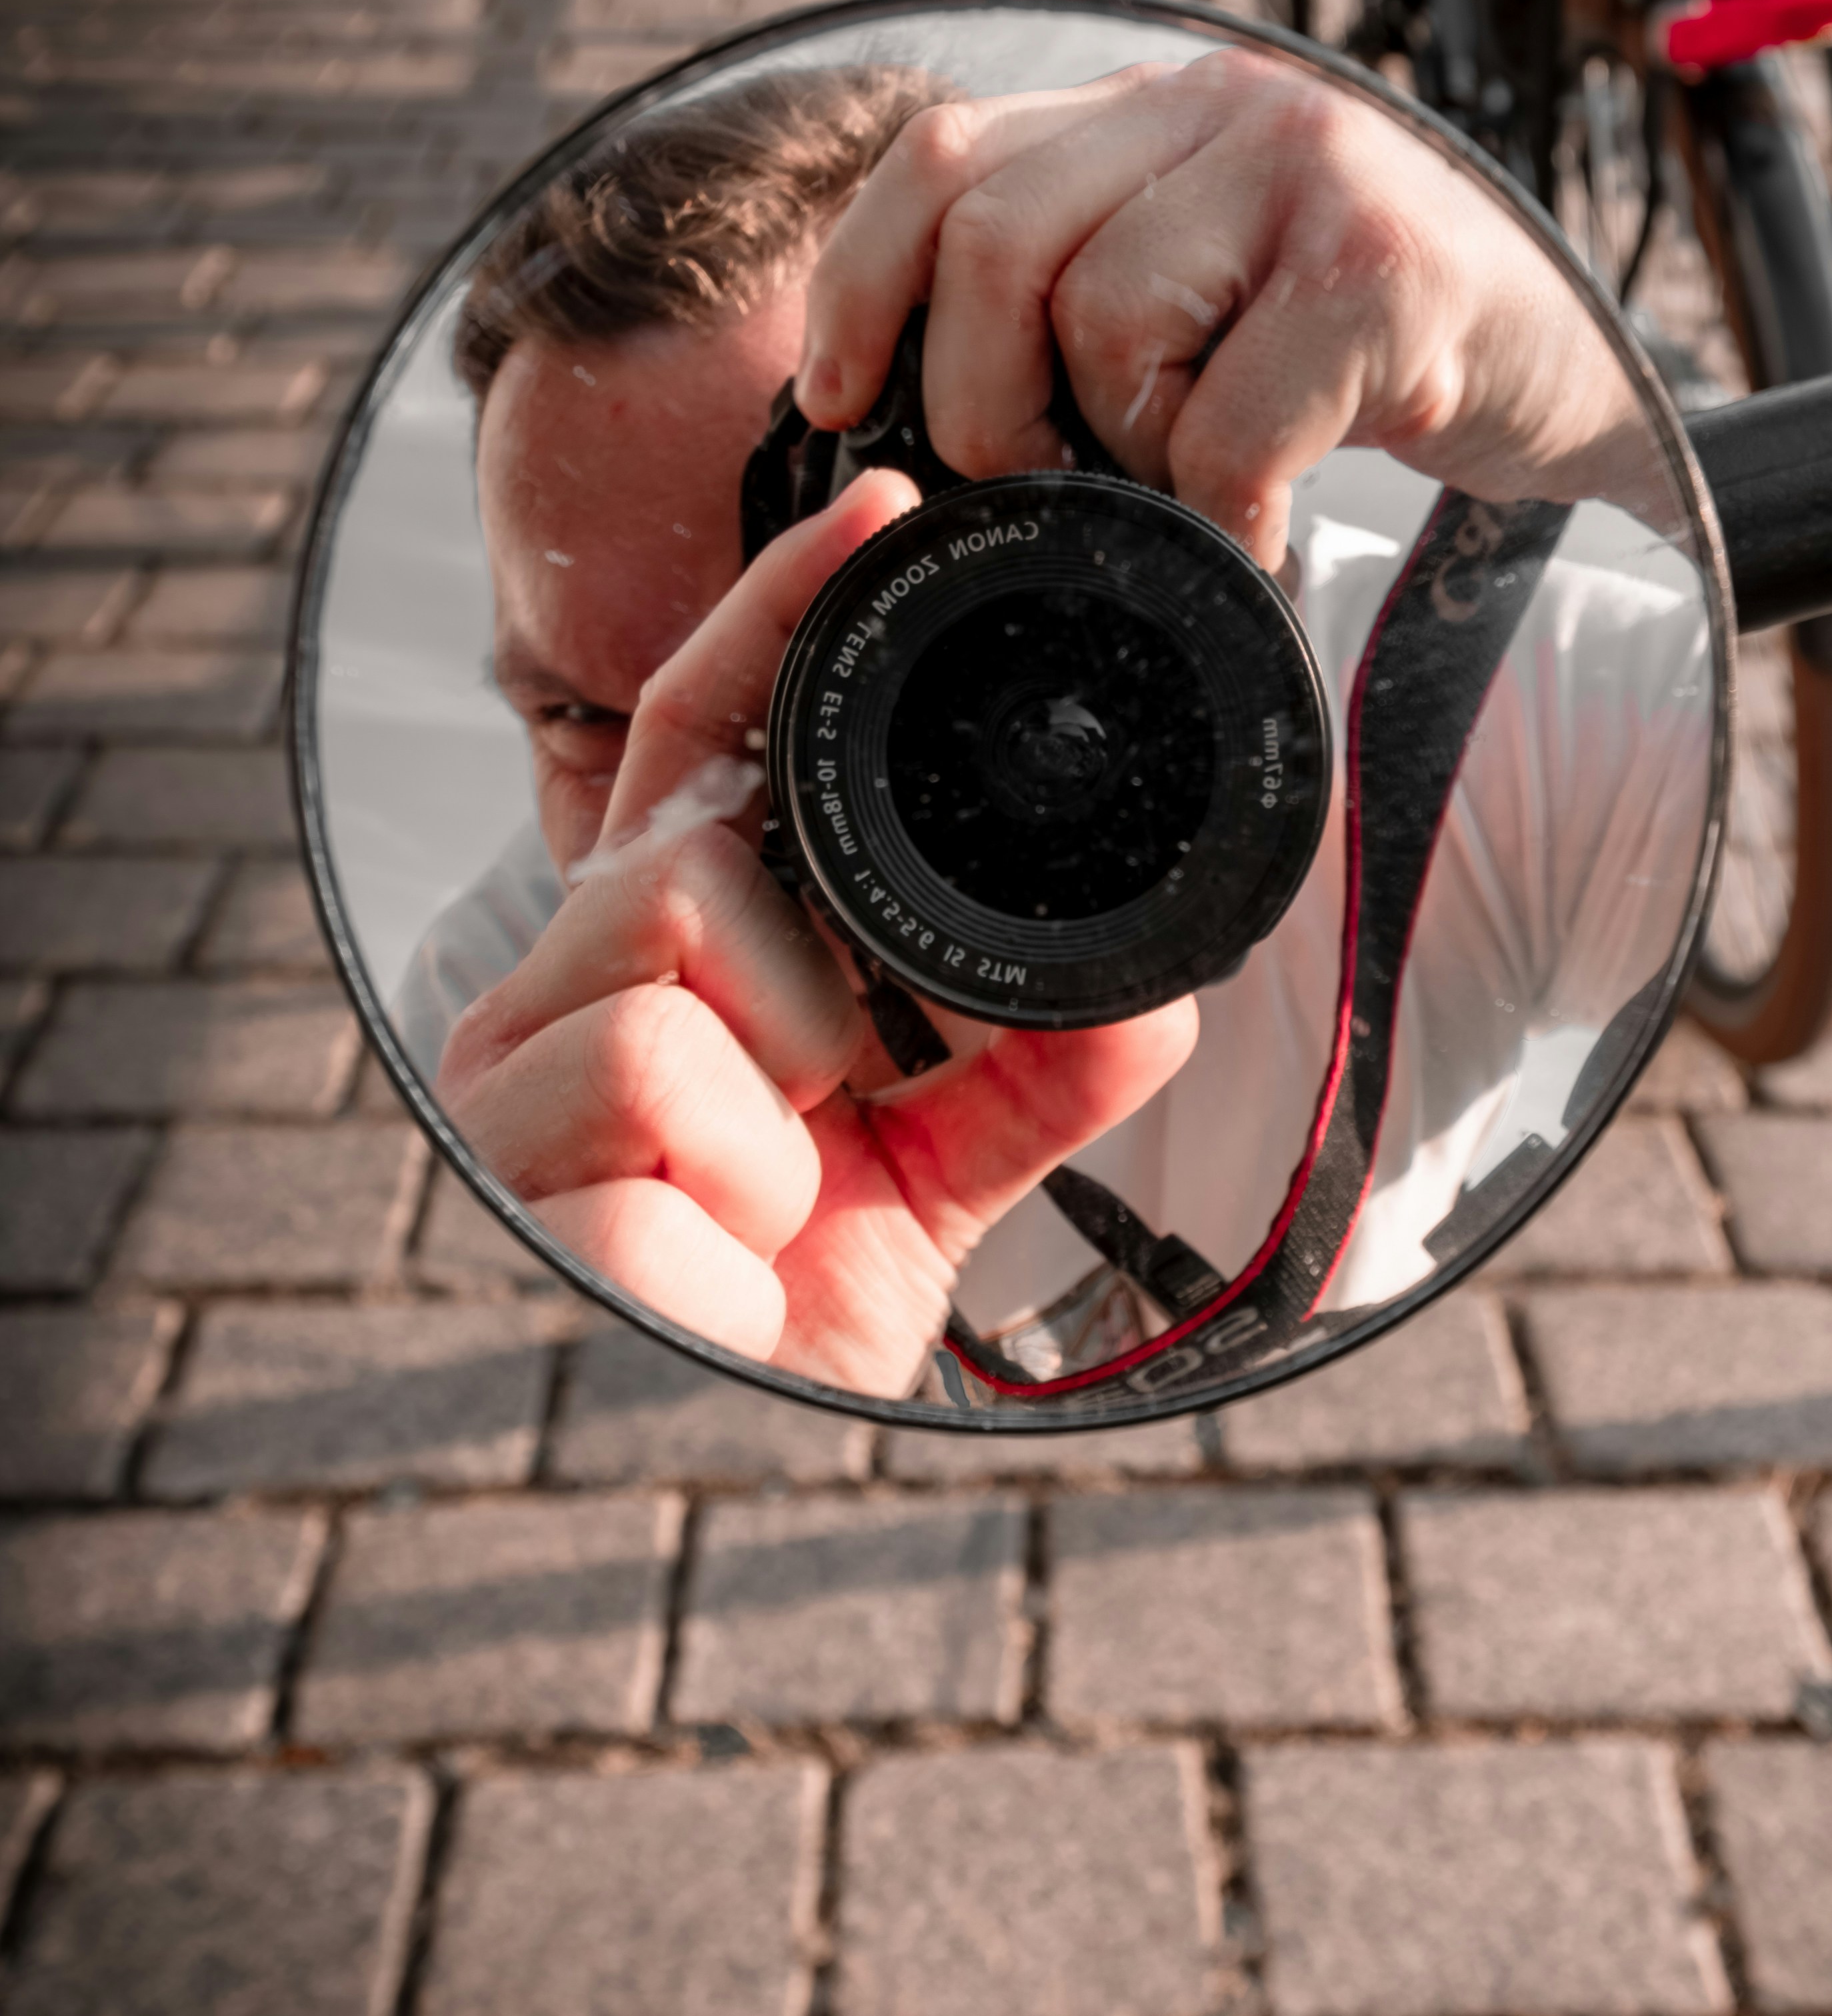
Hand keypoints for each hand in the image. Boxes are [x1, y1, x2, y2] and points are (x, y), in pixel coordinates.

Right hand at [438, 472, 1196, 1389]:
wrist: (713, 1500)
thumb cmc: (790, 1316)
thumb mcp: (934, 1172)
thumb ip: (1031, 1071)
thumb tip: (1149, 996)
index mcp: (648, 970)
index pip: (697, 744)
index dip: (777, 620)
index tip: (875, 514)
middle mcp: (550, 999)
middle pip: (695, 839)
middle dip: (814, 974)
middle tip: (833, 1105)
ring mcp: (507, 1083)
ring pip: (677, 938)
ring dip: (781, 1095)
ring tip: (766, 1204)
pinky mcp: (498, 1167)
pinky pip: (654, 1075)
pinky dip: (738, 1183)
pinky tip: (713, 1257)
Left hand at [795, 48, 1625, 571]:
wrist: (1574, 375)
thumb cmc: (1370, 353)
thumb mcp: (1206, 288)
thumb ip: (1082, 288)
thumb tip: (903, 411)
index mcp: (1151, 108)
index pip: (940, 154)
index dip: (859, 283)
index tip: (837, 398)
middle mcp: (1221, 105)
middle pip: (994, 240)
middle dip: (979, 400)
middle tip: (1042, 480)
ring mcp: (1310, 172)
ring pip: (1103, 321)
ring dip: (1127, 447)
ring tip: (1194, 476)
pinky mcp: (1385, 274)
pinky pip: (1230, 420)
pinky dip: (1225, 508)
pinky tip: (1258, 525)